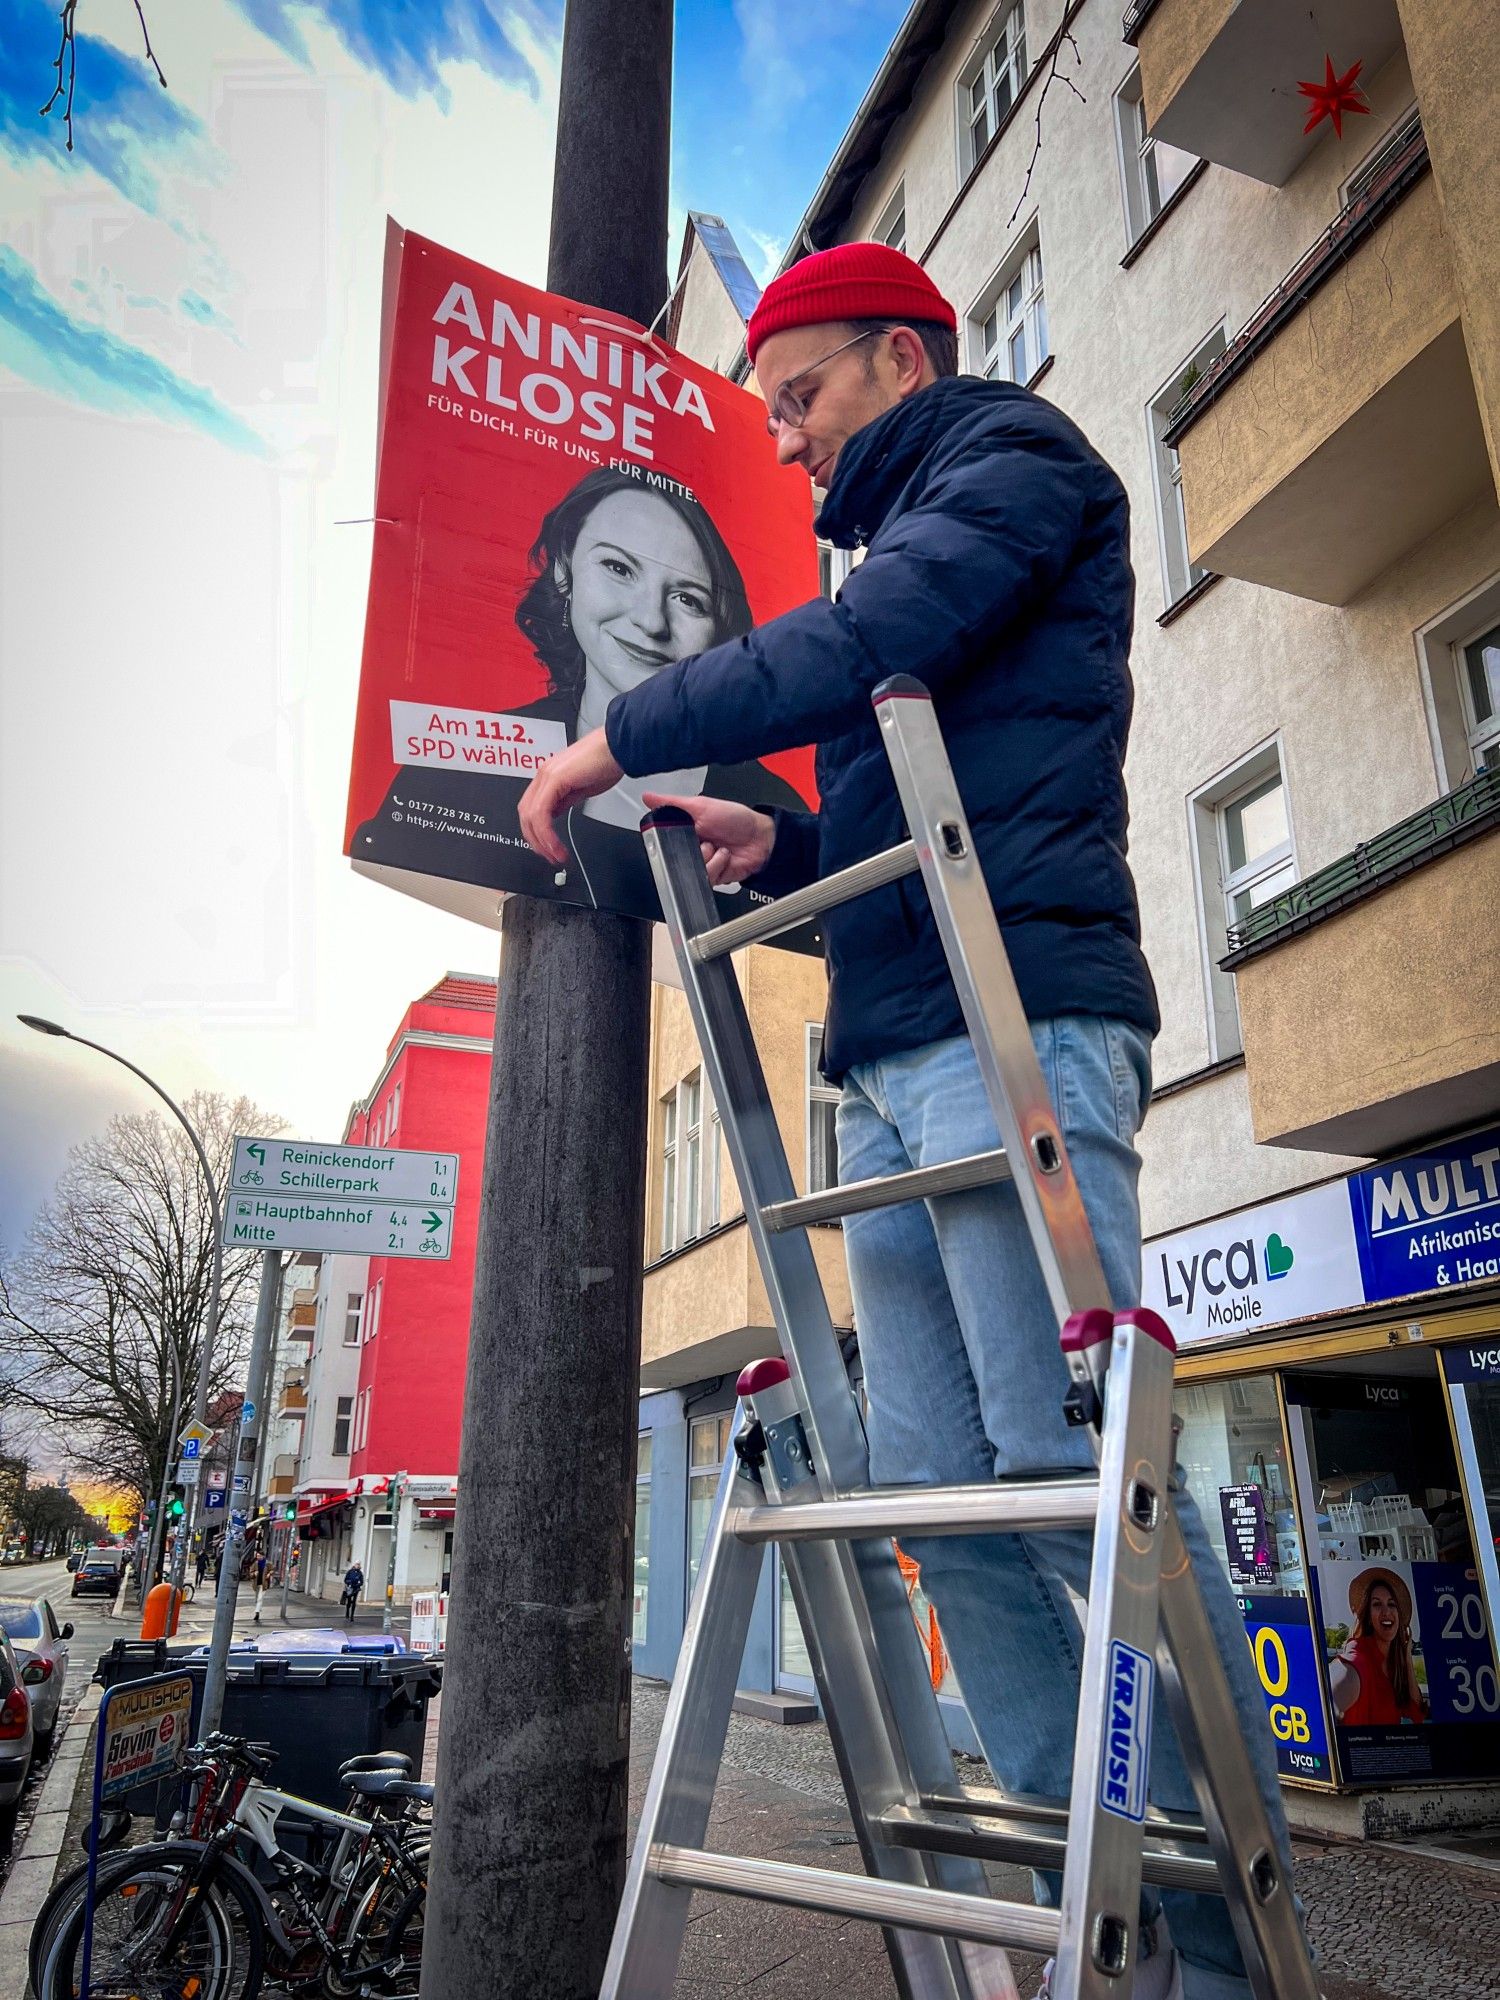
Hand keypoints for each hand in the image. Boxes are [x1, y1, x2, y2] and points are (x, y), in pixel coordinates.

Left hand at [517, 729, 624, 863]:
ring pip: (530, 816)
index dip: (536, 832)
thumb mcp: (582, 788)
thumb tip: (556, 813)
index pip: (532, 808)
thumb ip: (566, 800)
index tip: (547, 847)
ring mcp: (547, 776)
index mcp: (549, 776)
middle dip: (535, 840)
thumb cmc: (607, 762)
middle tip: (548, 856)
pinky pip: (541, 813)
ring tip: (554, 855)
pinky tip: (555, 844)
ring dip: (541, 841)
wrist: (618, 747)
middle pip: (525, 814)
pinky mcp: (554, 780)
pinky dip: (546, 833)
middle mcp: (544, 774)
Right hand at [641, 792, 775, 885]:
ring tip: (718, 848)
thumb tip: (648, 797)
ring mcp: (703, 863)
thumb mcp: (701, 806)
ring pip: (690, 870)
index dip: (668, 842)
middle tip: (704, 840)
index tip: (678, 837)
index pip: (665, 841)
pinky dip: (717, 867)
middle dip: (691, 849)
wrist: (762, 839)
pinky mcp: (713, 876)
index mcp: (686, 831)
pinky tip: (725, 857)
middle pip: (676, 858)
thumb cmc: (736, 819)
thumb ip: (672, 803)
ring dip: (707, 858)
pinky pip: (706, 878)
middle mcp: (693, 848)